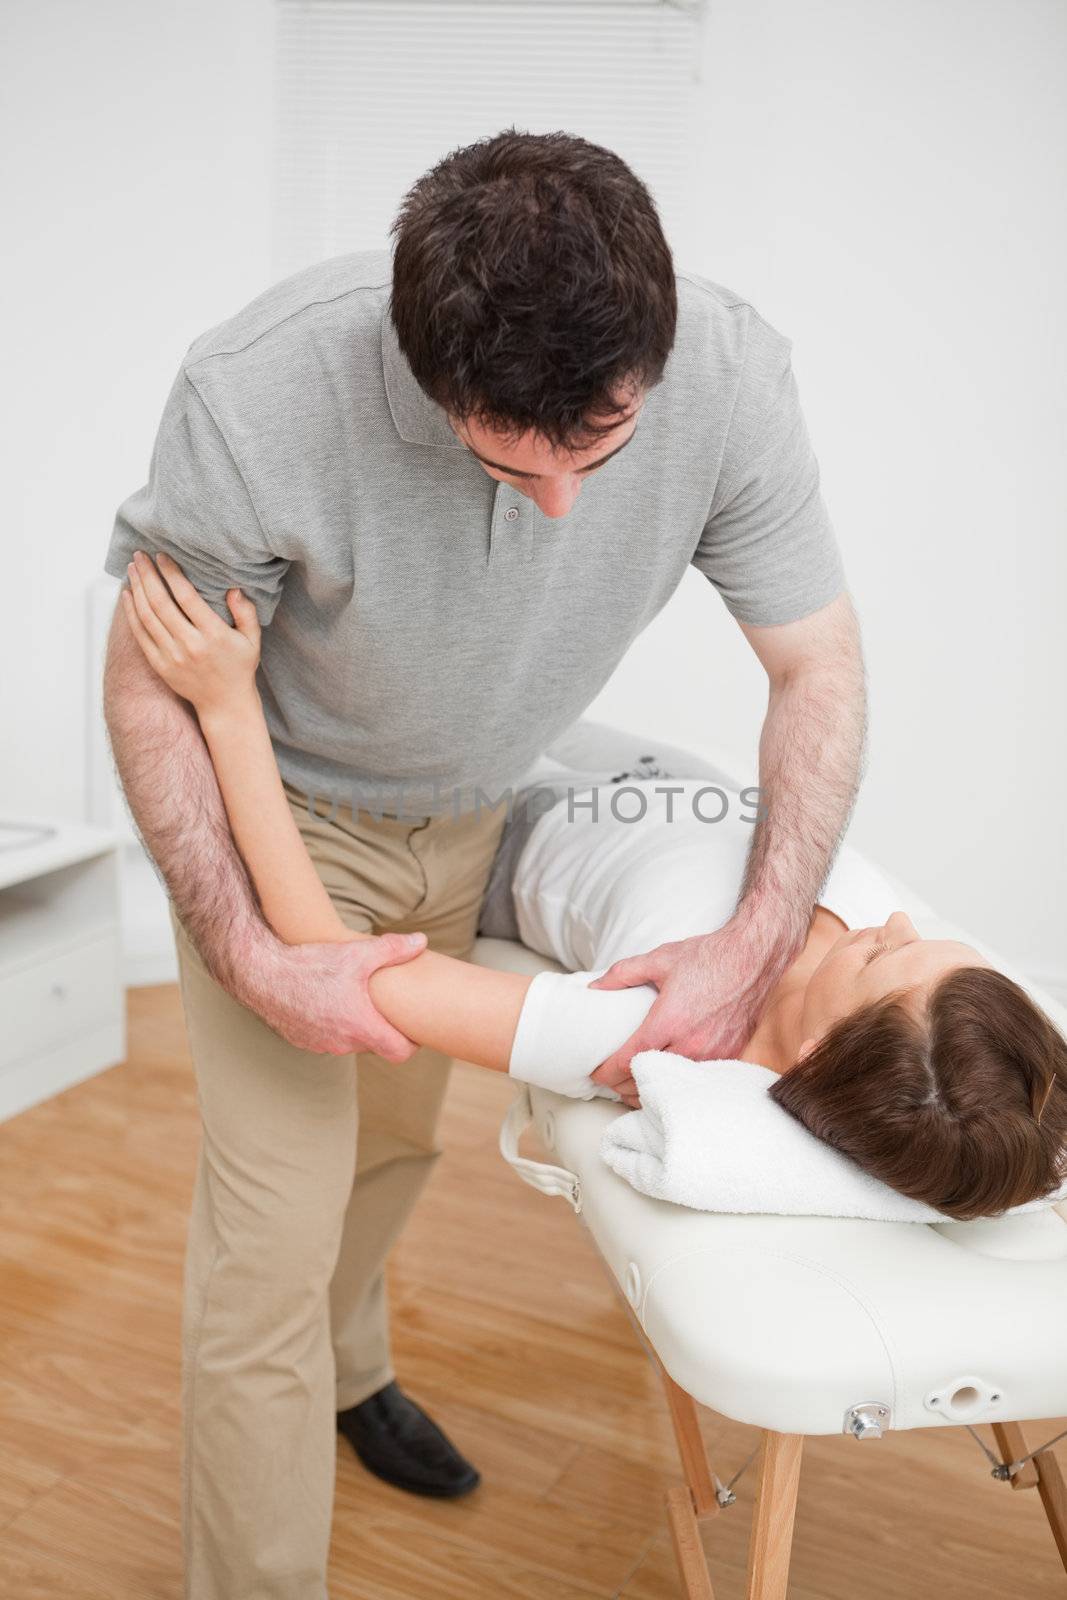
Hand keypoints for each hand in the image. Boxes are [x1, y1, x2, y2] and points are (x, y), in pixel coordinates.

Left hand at [121, 549, 259, 716]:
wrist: (225, 704)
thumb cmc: (240, 668)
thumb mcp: (252, 639)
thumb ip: (245, 612)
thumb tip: (233, 588)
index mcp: (213, 635)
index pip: (186, 596)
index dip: (171, 574)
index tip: (162, 556)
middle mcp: (190, 645)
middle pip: (160, 603)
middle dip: (148, 575)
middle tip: (139, 555)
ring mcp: (172, 656)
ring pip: (147, 616)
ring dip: (137, 589)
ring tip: (132, 569)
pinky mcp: (160, 665)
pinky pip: (141, 634)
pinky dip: (131, 613)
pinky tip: (128, 595)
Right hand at [240, 929, 428, 1058]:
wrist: (262, 974)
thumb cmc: (312, 964)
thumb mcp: (357, 953)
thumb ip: (394, 949)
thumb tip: (423, 942)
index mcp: (362, 1026)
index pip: (400, 1052)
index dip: (411, 1042)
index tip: (412, 1026)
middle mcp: (342, 1043)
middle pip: (375, 1045)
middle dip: (382, 1029)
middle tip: (386, 1006)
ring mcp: (320, 1045)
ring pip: (350, 1042)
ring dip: (356, 1027)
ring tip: (355, 1000)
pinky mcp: (302, 1041)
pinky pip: (327, 1039)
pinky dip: (333, 1026)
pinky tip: (329, 1001)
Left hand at [586, 919, 786, 1097]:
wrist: (755, 958)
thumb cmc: (709, 957)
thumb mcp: (660, 958)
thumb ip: (623, 973)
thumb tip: (595, 987)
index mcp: (670, 1021)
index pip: (629, 1060)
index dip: (608, 1072)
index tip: (596, 1073)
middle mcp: (692, 1043)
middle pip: (648, 1080)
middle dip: (623, 1085)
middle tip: (610, 1080)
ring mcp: (713, 1053)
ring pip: (673, 1084)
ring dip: (650, 1088)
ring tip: (633, 1085)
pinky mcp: (730, 1055)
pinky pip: (697, 1077)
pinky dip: (678, 1081)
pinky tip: (667, 1078)